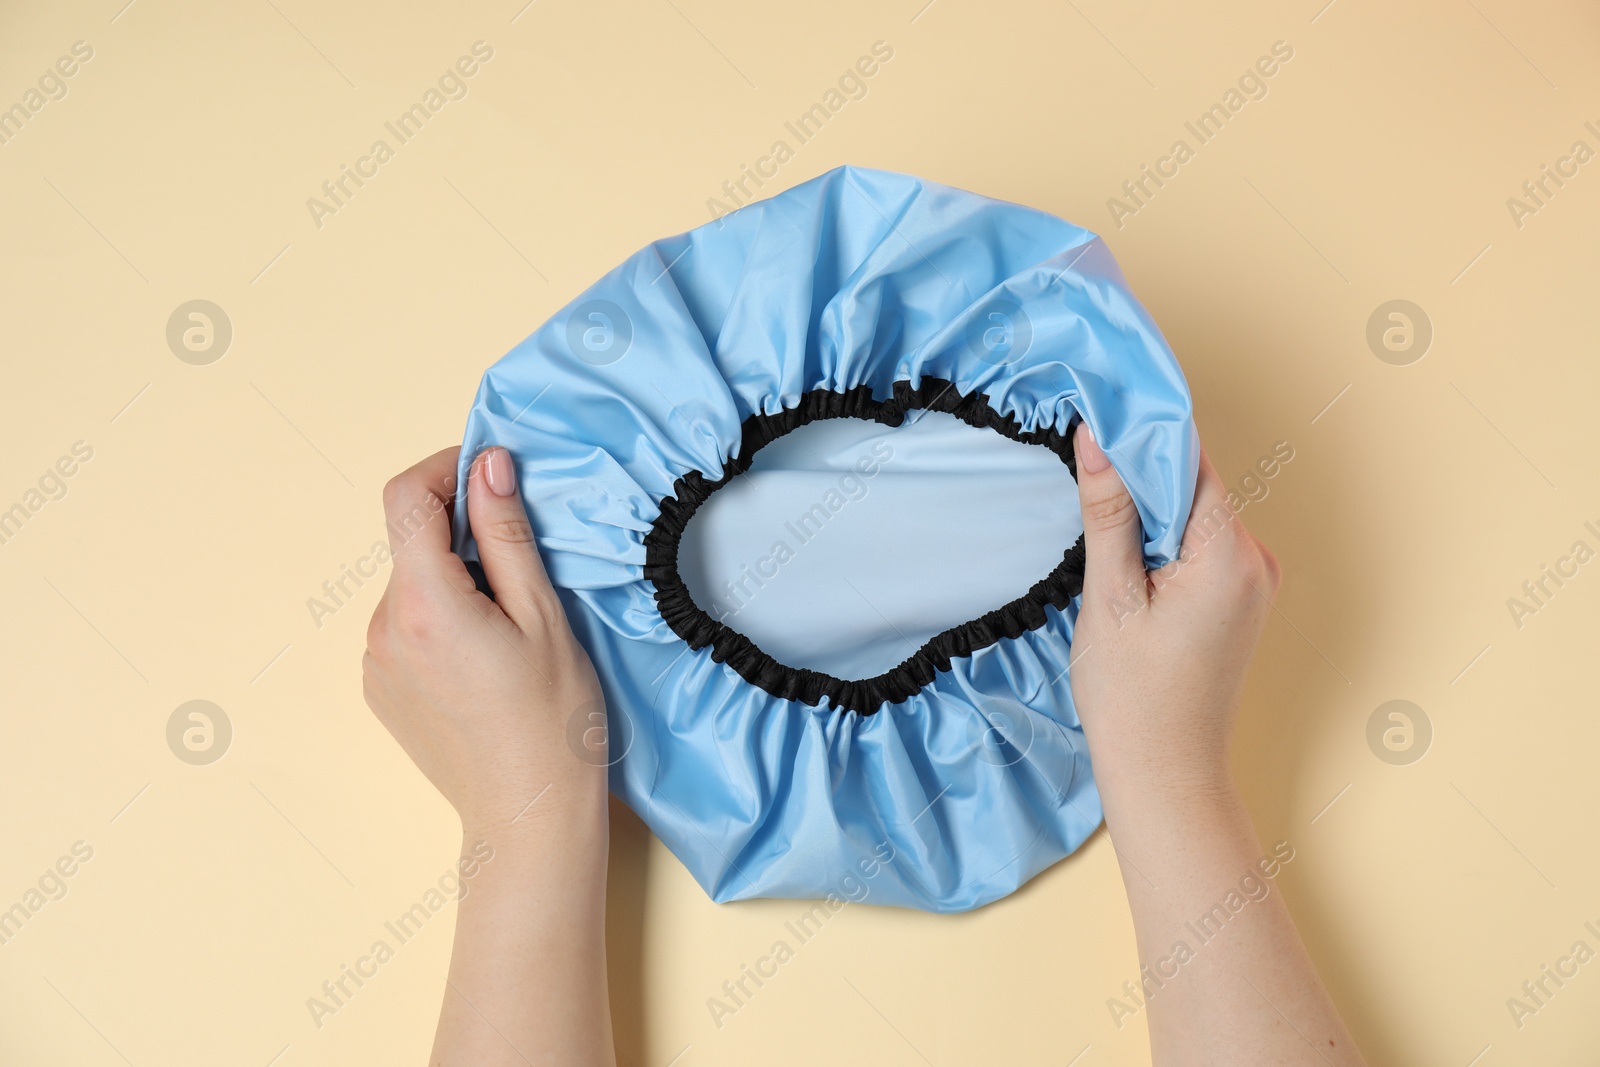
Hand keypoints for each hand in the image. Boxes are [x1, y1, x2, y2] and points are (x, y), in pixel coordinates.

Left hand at [363, 445, 616, 1065]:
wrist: (527, 818)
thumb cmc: (553, 724)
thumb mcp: (543, 616)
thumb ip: (507, 535)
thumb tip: (487, 464)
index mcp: (423, 604)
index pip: (405, 497)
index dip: (446, 468)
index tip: (491, 474)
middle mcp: (382, 629)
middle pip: (411, 542)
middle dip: (462, 532)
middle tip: (525, 562)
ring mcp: (375, 663)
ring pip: (411, 584)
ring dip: (454, 578)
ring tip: (513, 621)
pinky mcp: (380, 689)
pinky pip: (406, 625)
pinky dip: (443, 617)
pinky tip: (488, 656)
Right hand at [1067, 425, 1363, 1064]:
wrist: (1166, 774)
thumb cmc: (1133, 697)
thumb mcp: (1109, 598)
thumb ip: (1110, 513)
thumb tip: (1098, 440)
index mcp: (1230, 554)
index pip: (1191, 460)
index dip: (1145, 431)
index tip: (1102, 407)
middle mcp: (1256, 560)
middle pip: (1196, 484)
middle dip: (1143, 471)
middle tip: (1085, 462)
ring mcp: (1255, 581)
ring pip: (1196, 514)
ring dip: (1150, 508)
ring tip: (1098, 516)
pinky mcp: (1242, 599)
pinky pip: (1202, 545)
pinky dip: (1165, 538)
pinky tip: (1126, 556)